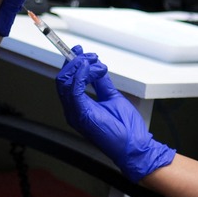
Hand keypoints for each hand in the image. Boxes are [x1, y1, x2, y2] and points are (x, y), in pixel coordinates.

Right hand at [56, 47, 175, 181]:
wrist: (134, 146)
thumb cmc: (125, 129)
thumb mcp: (112, 97)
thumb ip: (101, 83)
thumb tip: (96, 67)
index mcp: (78, 107)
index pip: (66, 81)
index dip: (71, 63)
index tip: (79, 50)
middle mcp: (73, 110)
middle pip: (62, 79)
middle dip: (75, 61)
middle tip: (91, 56)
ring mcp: (75, 113)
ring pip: (65, 81)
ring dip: (79, 66)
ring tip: (95, 62)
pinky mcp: (82, 114)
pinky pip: (74, 90)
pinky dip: (81, 75)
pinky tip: (90, 68)